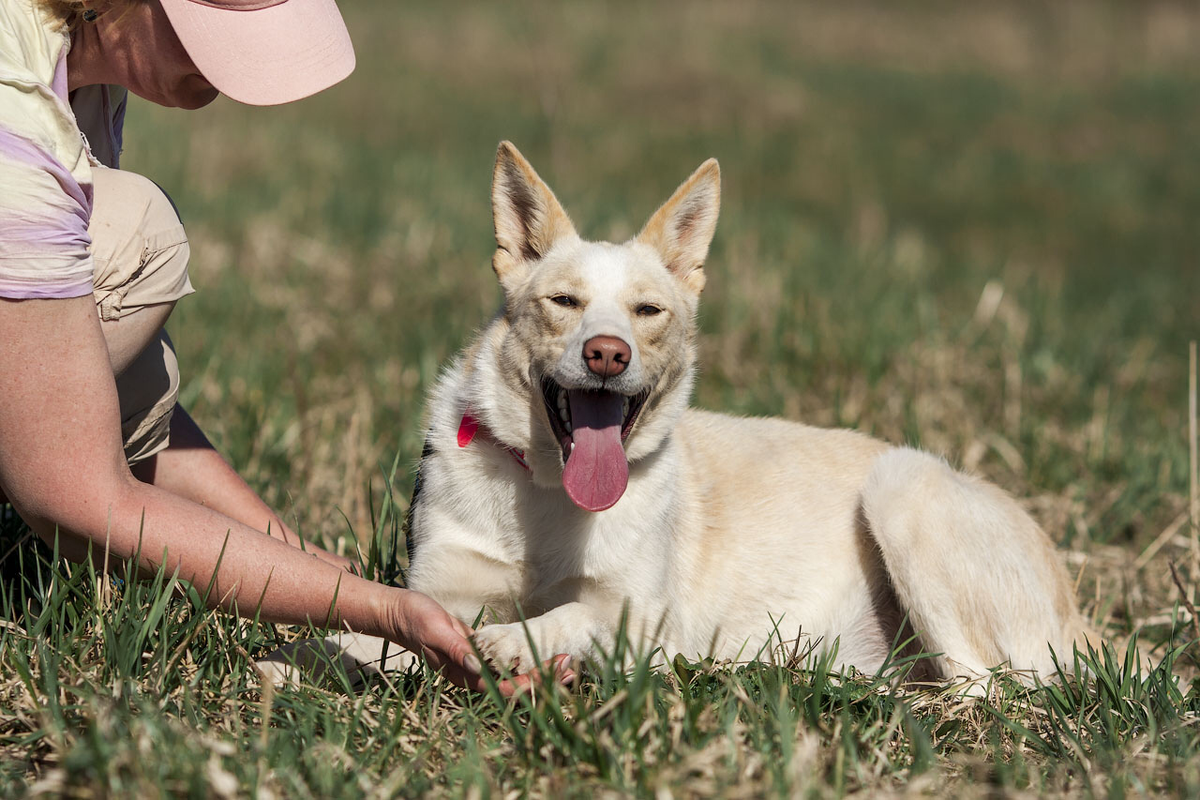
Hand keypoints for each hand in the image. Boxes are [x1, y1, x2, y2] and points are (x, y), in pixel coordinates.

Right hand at [386, 589, 573, 695]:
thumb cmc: (417, 620)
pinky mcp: (477, 653)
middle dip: (543, 679)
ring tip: (565, 665)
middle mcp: (472, 675)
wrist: (401, 614)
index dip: (531, 682)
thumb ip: (455, 649)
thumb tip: (478, 666)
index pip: (504, 686)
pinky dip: (524, 659)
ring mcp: (475, 666)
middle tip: (571, 666)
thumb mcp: (435, 630)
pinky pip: (505, 662)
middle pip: (514, 685)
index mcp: (464, 674)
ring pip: (512, 675)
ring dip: (538, 671)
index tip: (554, 670)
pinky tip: (540, 654)